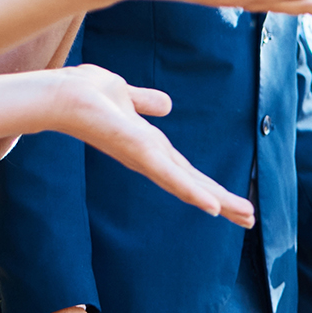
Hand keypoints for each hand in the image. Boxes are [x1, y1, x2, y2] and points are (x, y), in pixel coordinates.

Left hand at [38, 66, 253, 225]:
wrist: (61, 95)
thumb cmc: (84, 94)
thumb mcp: (124, 93)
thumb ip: (146, 102)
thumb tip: (166, 106)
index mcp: (149, 148)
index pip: (186, 171)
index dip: (209, 186)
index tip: (229, 201)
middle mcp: (149, 159)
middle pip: (194, 185)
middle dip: (223, 201)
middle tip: (250, 219)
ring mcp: (146, 159)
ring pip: (190, 186)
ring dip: (220, 202)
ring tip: (246, 216)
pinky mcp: (141, 154)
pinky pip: (171, 177)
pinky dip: (193, 193)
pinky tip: (213, 208)